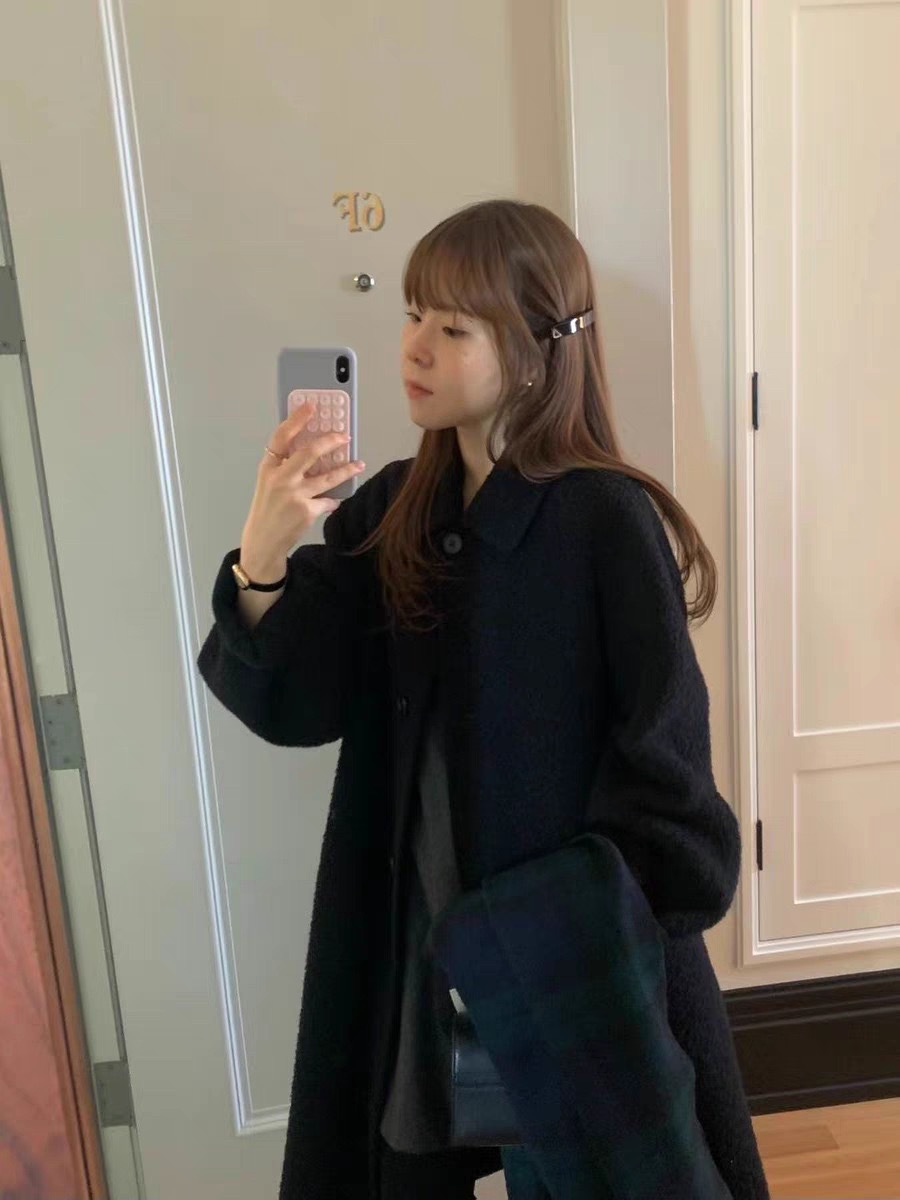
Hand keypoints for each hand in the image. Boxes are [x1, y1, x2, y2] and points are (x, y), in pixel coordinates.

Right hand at [240, 400, 364, 567]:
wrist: (264, 540)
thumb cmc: (268, 508)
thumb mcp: (269, 483)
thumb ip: (285, 466)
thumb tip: (314, 449)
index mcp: (268, 467)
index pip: (281, 436)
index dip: (297, 419)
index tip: (311, 406)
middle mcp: (280, 479)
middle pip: (309, 453)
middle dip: (330, 441)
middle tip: (344, 436)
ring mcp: (294, 495)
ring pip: (327, 478)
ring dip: (346, 470)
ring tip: (359, 464)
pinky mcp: (306, 511)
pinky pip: (328, 501)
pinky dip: (332, 501)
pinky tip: (333, 501)